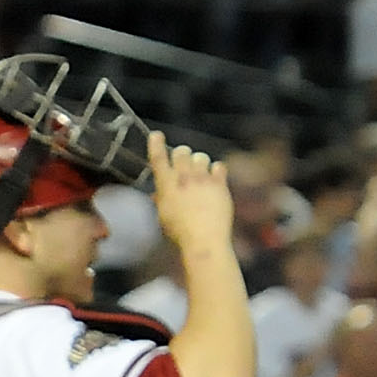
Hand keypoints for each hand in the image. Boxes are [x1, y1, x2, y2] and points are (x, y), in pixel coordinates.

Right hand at [149, 129, 233, 255]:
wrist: (204, 240)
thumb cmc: (180, 233)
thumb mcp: (163, 217)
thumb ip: (161, 200)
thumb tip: (157, 193)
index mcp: (166, 186)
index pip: (158, 158)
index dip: (156, 144)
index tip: (156, 135)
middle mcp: (184, 178)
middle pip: (182, 151)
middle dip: (181, 155)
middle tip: (183, 163)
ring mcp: (203, 179)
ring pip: (201, 156)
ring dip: (199, 163)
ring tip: (199, 175)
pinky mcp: (220, 184)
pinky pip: (219, 166)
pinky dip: (216, 171)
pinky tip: (214, 181)